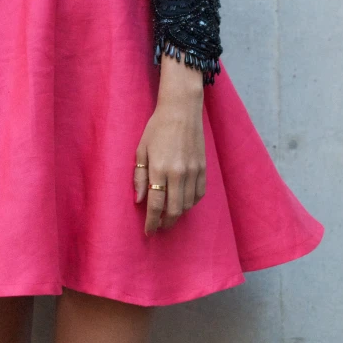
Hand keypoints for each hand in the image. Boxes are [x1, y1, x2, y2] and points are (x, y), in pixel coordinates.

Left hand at [134, 55, 206, 235]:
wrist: (181, 111)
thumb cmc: (157, 129)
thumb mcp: (141, 150)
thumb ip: (139, 177)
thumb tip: (139, 200)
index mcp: (159, 168)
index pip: (155, 204)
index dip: (151, 221)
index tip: (148, 231)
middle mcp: (178, 173)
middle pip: (174, 210)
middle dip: (165, 223)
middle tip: (158, 227)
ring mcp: (193, 171)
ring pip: (187, 205)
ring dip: (178, 214)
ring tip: (168, 216)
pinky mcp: (203, 168)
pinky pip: (199, 194)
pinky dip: (191, 203)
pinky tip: (183, 203)